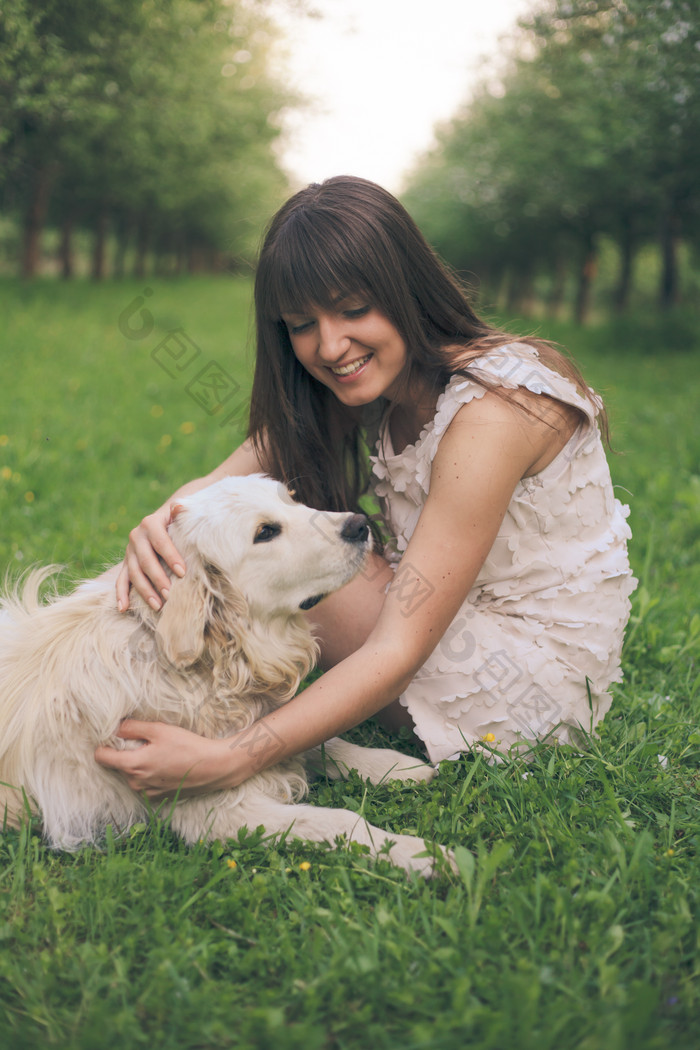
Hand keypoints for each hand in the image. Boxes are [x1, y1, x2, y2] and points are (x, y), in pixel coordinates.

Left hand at [94, 720, 236, 800]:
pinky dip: (149, 775)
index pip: (102, 757)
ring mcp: (146, 793)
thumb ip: (132, 728)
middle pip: (118, 765)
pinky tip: (166, 766)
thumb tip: (114, 727)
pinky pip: (144, 784)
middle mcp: (135, 783)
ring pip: (131, 775)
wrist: (212, 767)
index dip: (105, 744)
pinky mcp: (157, 798)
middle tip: (148, 743)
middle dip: (127, 753)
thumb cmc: (187, 746)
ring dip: (139, 764)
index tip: (115, 737)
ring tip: (160, 754)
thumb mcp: (159, 730)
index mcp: (132, 765)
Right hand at [116, 502, 185, 612]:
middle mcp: (137, 536)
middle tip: (171, 594)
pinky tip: (123, 608)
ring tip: (158, 606)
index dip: (171, 556)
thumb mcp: (181, 514)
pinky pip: (121, 580)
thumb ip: (181, 511)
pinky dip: (121, 594)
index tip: (183, 573)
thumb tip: (179, 506)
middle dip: (158, 579)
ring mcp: (130, 552)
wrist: (166, 520)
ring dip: (145, 591)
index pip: (161, 542)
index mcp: (151, 523)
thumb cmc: (179, 521)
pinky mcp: (127, 564)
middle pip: (146, 561)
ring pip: (134, 573)